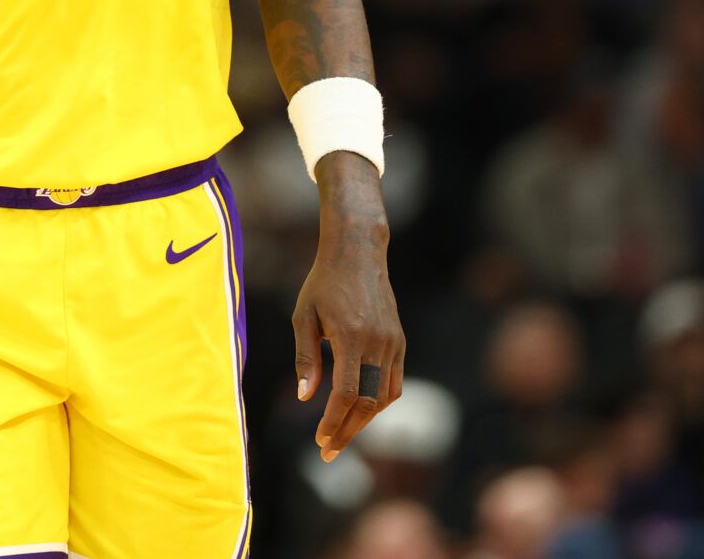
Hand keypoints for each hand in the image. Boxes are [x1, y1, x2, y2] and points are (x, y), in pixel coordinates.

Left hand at [293, 151, 404, 461]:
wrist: (358, 252)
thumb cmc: (323, 282)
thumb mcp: (304, 316)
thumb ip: (306, 358)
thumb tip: (306, 398)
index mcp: (351, 336)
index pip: (346, 394)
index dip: (334, 422)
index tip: (321, 440)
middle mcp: (378, 342)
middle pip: (368, 402)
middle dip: (349, 431)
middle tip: (329, 452)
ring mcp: (393, 342)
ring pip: (385, 396)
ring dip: (365, 421)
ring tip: (342, 435)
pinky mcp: (399, 340)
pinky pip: (393, 381)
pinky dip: (378, 402)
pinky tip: (361, 410)